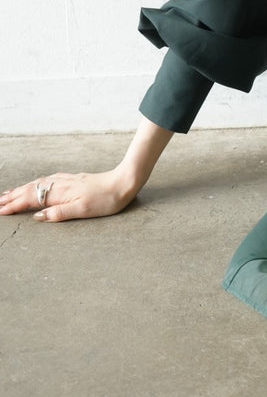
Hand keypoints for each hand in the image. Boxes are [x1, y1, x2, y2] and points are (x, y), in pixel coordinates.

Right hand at [0, 115, 173, 222]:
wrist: (124, 182)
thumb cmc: (106, 199)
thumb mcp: (83, 210)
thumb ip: (59, 213)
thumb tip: (38, 217)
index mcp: (61, 193)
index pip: (32, 198)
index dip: (15, 205)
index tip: (1, 210)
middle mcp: (61, 184)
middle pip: (32, 189)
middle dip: (13, 196)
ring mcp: (67, 180)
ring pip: (39, 184)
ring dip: (23, 189)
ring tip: (9, 194)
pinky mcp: (74, 180)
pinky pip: (48, 181)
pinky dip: (36, 184)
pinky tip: (37, 184)